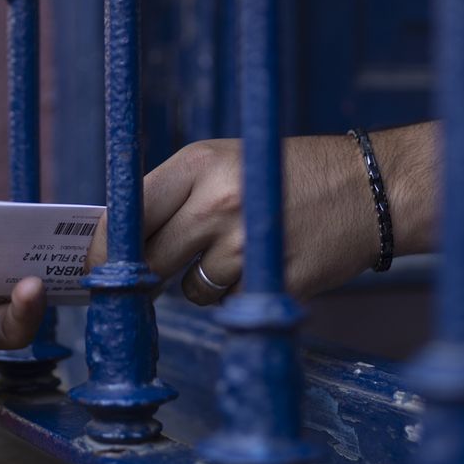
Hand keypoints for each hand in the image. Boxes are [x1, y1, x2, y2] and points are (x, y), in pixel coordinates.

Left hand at [87, 137, 376, 304]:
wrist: (371, 188)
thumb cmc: (288, 174)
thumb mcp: (227, 161)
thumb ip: (175, 195)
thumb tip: (118, 242)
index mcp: (197, 164)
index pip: (126, 214)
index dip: (104, 247)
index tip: (91, 267)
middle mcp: (216, 201)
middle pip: (151, 259)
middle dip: (155, 270)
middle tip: (175, 261)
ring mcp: (244, 243)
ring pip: (188, 288)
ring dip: (202, 281)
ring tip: (239, 251)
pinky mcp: (272, 278)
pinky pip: (226, 302)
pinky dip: (235, 293)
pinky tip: (262, 266)